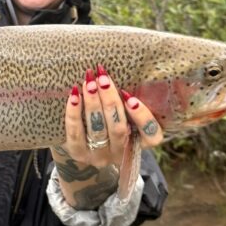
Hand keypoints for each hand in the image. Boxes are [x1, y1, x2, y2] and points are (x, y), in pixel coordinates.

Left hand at [50, 65, 162, 208]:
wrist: (83, 143)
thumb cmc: (110, 121)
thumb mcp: (126, 116)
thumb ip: (129, 101)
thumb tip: (128, 70)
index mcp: (138, 143)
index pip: (151, 136)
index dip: (142, 117)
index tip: (131, 97)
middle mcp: (120, 152)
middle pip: (118, 128)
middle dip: (110, 101)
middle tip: (103, 78)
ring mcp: (98, 155)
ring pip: (97, 129)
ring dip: (92, 102)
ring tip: (88, 81)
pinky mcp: (78, 153)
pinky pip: (75, 133)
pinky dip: (74, 112)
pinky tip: (74, 94)